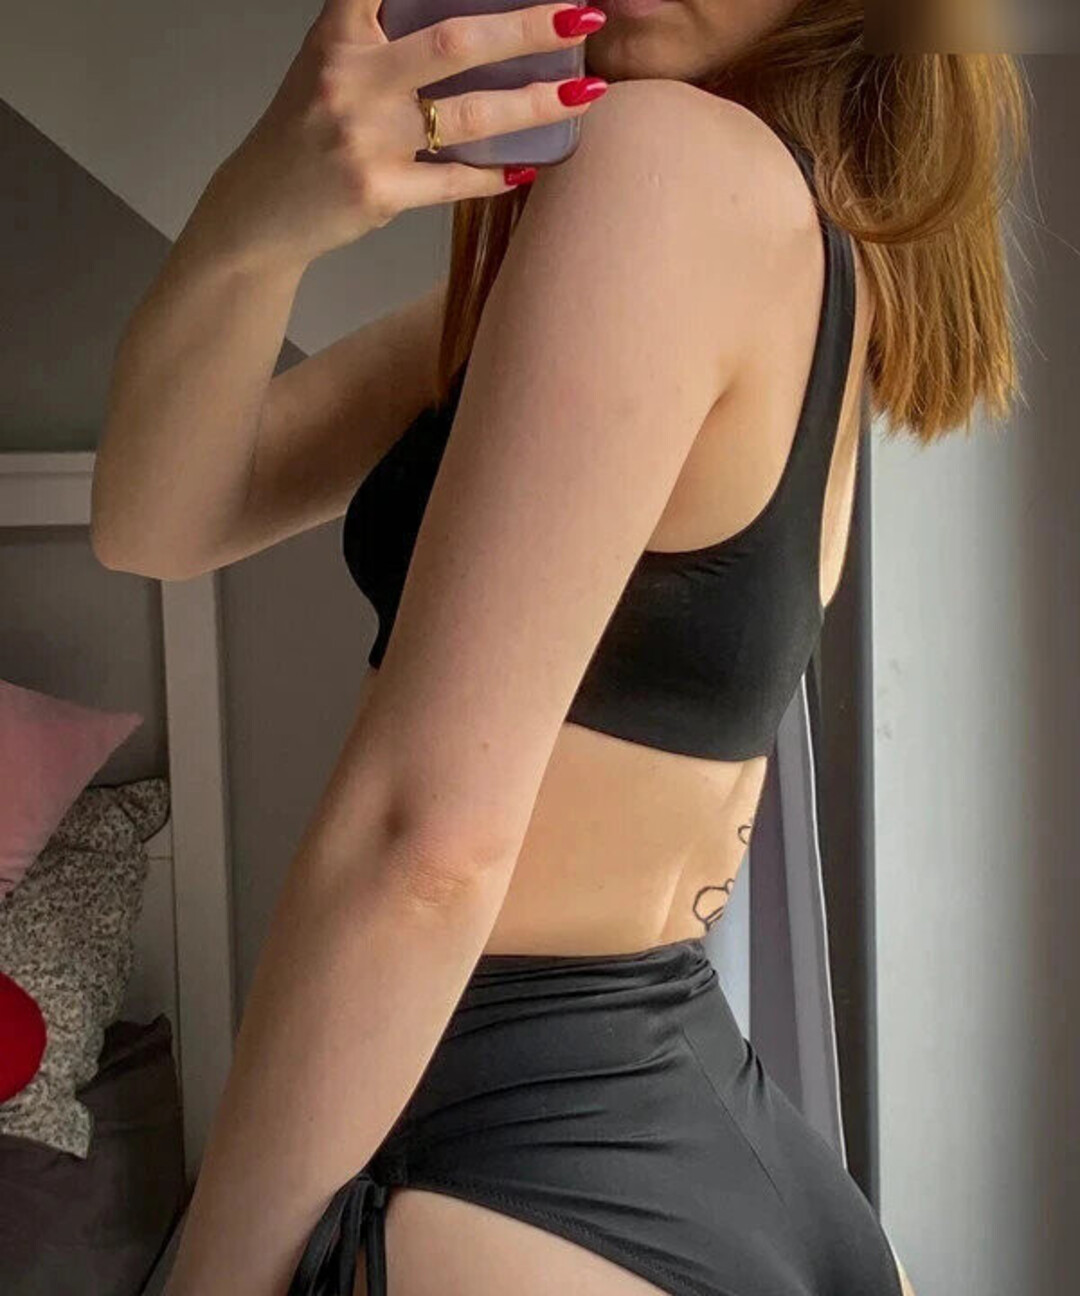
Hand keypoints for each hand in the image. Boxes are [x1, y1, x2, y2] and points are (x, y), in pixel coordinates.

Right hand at [199, 0, 606, 269]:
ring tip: (584, 95)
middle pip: (453, 43)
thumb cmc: (307, 130)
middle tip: (581, 16)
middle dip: (526, 28)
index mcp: (339, 36)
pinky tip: (531, 166)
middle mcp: (350, 79)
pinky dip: (495, 175)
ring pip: (467, 117)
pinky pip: (453, 181)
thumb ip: (381, 32)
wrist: (260, 209)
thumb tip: (476, 27)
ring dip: (533, 105)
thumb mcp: (330, 63)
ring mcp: (364, 140)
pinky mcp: (377, 194)